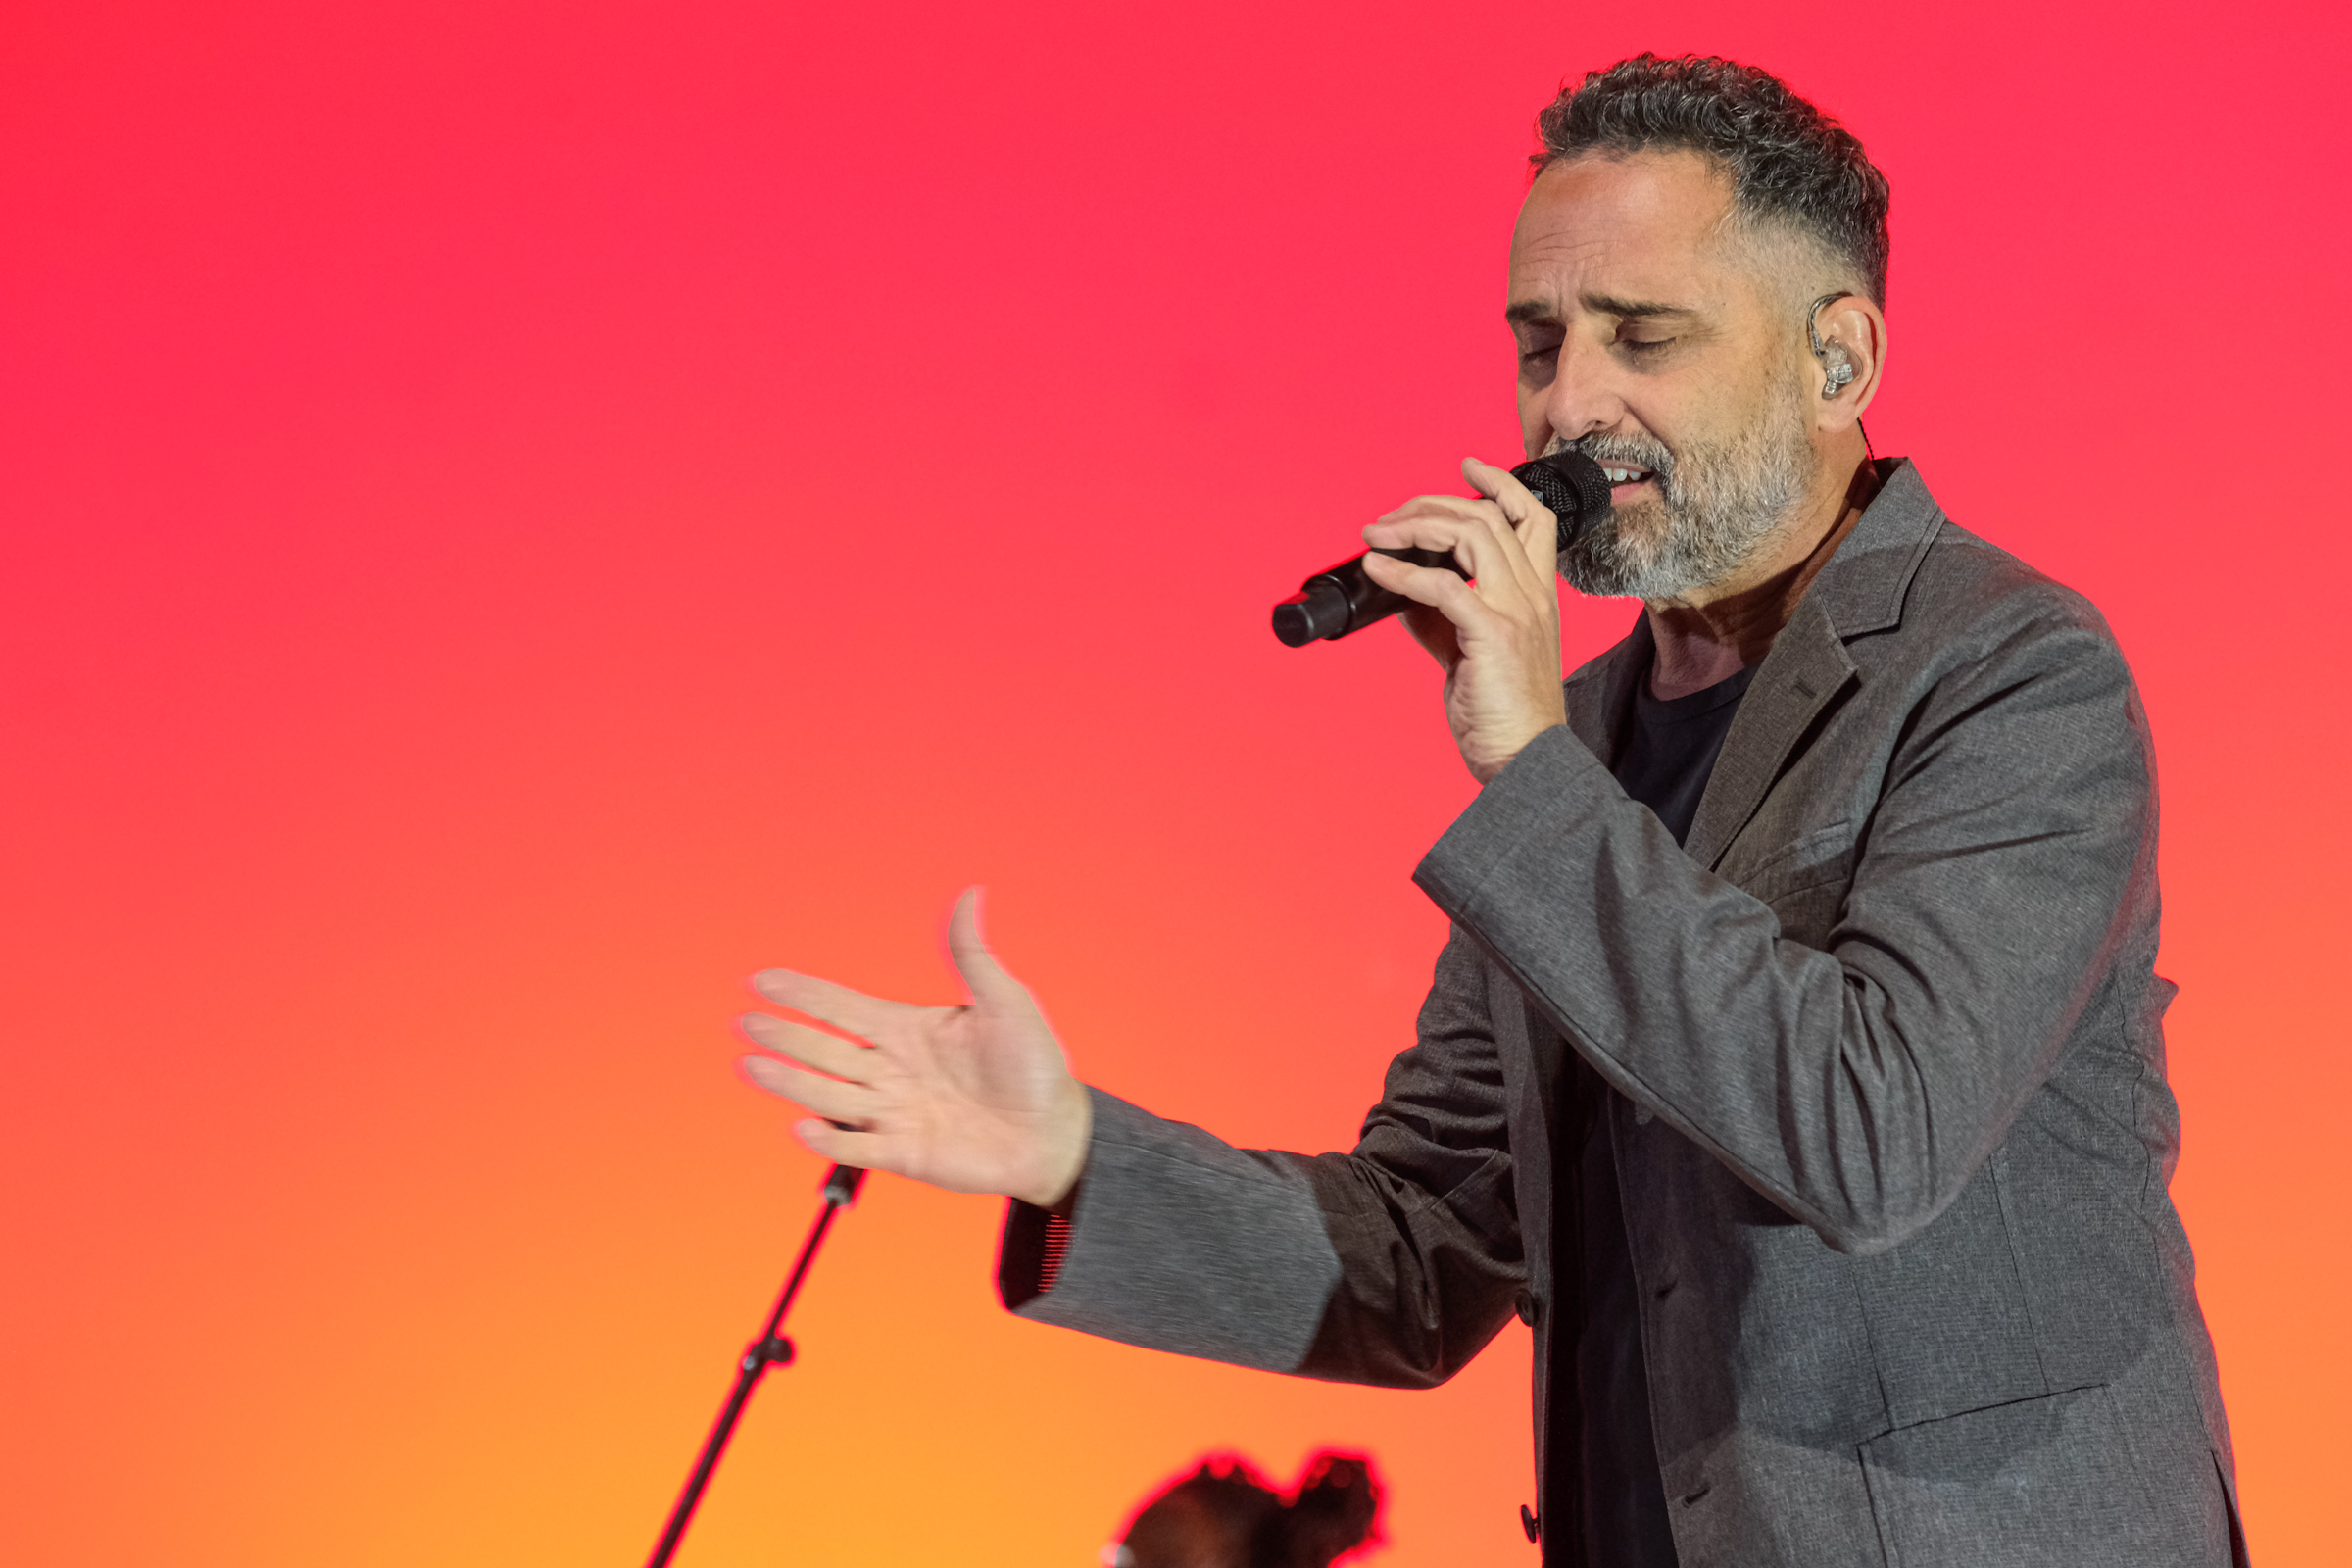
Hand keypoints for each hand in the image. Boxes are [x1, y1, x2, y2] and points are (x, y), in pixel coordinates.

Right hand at [737, 889, 1090, 1208]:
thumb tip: (970, 894)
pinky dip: (831, 1139)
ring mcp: (894, 1112)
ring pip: (830, 1093)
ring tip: (751, 1065)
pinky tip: (803, 1126)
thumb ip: (973, 954)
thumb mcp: (1006, 1001)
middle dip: (786, 1035)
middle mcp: (892, 1070)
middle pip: (826, 1049)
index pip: (844, 1008)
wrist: (1055, 1133)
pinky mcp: (905, 1153)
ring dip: (791, 1081)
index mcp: (908, 1030)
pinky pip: (859, 1146)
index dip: (804, 993)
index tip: (762, 980)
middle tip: (746, 1022)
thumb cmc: (1035, 1066)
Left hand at [1359, 456, 1567, 782]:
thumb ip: (1441, 617)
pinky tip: (1378, 570)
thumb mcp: (1471, 652)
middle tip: (1389, 517)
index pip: (1532, 517)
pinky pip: (1443, 584)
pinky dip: (1402, 571)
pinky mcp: (1492, 633)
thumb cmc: (1502, 712)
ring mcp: (1516, 610)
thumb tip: (1400, 592)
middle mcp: (1532, 594)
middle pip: (1489, 515)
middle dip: (1432, 505)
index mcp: (1536, 594)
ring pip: (1471, 534)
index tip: (1467, 467)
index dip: (1501, 484)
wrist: (1524, 757)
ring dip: (1414, 526)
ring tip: (1377, 535)